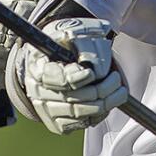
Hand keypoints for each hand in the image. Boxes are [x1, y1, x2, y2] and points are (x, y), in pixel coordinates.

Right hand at [7, 17, 127, 134]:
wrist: (54, 60)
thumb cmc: (65, 44)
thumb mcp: (72, 32)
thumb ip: (84, 39)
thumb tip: (98, 52)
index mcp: (38, 66)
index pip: (57, 79)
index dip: (77, 78)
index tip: (92, 72)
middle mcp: (37, 91)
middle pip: (73, 99)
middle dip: (101, 90)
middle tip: (116, 79)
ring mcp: (46, 109)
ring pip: (80, 114)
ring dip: (106, 103)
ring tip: (119, 90)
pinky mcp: (57, 124)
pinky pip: (82, 124)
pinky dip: (99, 115)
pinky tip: (107, 101)